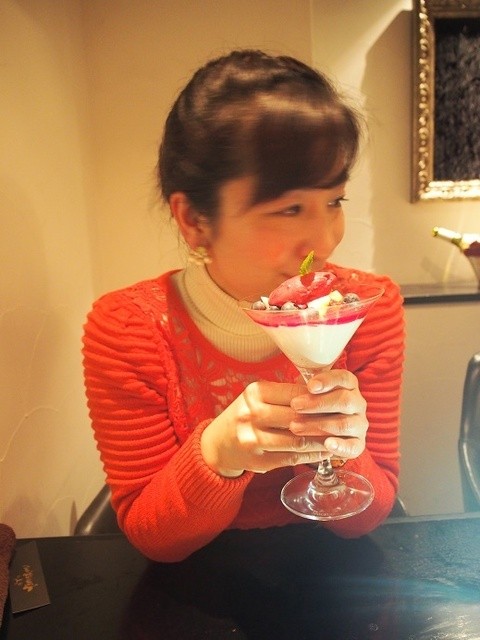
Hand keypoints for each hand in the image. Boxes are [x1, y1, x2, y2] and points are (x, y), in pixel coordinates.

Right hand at [200, 380, 331, 476]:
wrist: (217, 444)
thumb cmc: (245, 415)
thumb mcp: (258, 397)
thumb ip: (285, 394)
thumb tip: (322, 391)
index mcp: (254, 393)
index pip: (295, 394)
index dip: (317, 399)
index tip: (335, 401)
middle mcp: (251, 414)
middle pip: (298, 417)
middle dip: (323, 420)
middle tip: (342, 421)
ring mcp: (253, 440)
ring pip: (298, 440)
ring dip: (321, 441)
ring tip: (337, 438)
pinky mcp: (258, 461)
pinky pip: (292, 458)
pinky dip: (311, 456)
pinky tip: (323, 452)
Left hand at [289, 369, 367, 460]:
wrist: (321, 430)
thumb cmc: (312, 405)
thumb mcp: (310, 390)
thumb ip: (305, 383)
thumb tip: (292, 378)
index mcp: (349, 386)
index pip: (344, 378)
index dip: (328, 380)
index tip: (310, 386)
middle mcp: (358, 403)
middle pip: (344, 400)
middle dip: (318, 403)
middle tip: (295, 406)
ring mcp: (359, 424)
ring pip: (344, 424)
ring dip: (319, 425)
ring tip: (295, 427)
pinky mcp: (358, 444)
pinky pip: (353, 446)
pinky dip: (341, 446)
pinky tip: (327, 444)